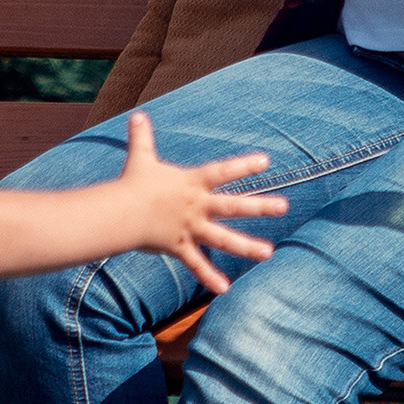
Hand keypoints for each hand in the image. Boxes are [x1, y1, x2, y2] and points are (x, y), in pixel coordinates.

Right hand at [116, 112, 289, 293]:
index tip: (266, 161)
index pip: (223, 172)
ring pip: (223, 238)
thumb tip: (136, 114)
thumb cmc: (132, 183)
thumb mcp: (140, 157)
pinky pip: (196, 265)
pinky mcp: (179, 247)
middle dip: (260, 206)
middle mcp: (196, 206)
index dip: (243, 166)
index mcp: (192, 184)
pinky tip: (225, 289)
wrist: (120, 212)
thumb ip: (142, 137)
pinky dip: (209, 278)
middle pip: (232, 206)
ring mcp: (190, 228)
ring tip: (269, 253)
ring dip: (247, 246)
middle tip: (284, 206)